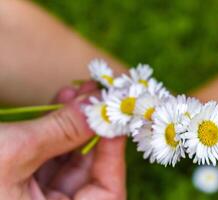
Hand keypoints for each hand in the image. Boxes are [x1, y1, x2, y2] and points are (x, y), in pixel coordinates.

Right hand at [0, 82, 125, 199]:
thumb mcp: (15, 151)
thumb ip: (62, 130)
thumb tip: (98, 107)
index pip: (107, 193)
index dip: (115, 154)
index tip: (116, 118)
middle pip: (90, 171)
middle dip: (94, 129)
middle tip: (98, 97)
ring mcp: (36, 197)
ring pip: (71, 159)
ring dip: (76, 123)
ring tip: (81, 92)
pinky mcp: (24, 181)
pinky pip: (51, 154)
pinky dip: (57, 128)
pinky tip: (63, 101)